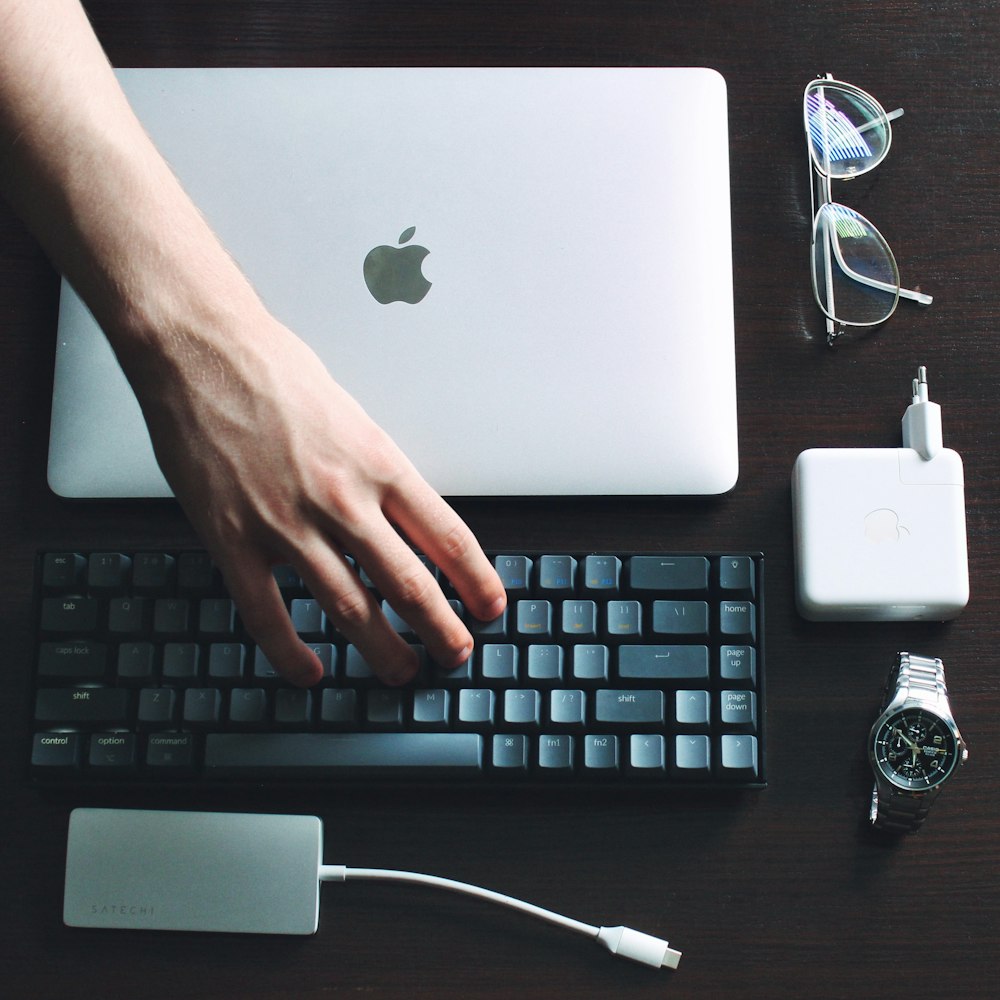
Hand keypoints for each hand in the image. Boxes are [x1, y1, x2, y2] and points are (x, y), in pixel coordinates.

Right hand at [127, 304, 506, 686]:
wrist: (202, 351)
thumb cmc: (277, 373)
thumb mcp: (353, 417)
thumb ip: (379, 472)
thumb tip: (407, 519)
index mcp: (379, 464)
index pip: (448, 537)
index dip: (477, 581)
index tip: (489, 607)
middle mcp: (343, 500)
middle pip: (410, 585)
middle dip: (442, 631)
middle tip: (456, 655)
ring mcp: (287, 525)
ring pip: (350, 609)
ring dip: (382, 651)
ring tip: (401, 672)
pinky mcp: (233, 541)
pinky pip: (268, 616)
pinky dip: (292, 653)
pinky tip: (310, 671)